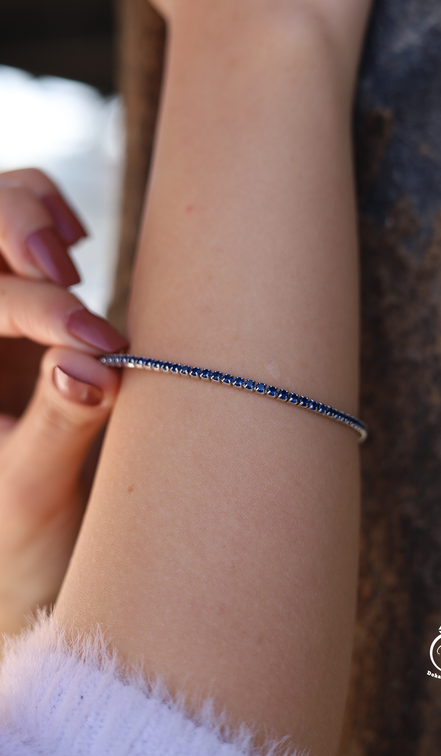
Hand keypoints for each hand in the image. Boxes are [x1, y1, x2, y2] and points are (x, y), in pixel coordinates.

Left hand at [0, 168, 128, 637]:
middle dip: (14, 228)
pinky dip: (51, 213)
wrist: (17, 554)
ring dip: (30, 213)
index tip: (104, 347)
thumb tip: (94, 365)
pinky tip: (75, 254)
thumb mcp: (28, 498)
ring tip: (71, 264)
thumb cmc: (8, 542)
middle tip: (65, 268)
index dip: (40, 313)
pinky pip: (22, 218)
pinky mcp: (15, 301)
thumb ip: (56, 429)